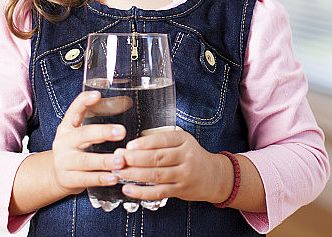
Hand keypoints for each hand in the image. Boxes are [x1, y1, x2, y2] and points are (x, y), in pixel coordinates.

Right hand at [49, 90, 127, 195]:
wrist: (56, 175)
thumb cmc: (75, 149)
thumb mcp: (80, 133)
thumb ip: (97, 121)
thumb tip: (126, 103)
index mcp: (67, 127)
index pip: (73, 111)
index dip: (84, 101)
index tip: (97, 95)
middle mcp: (64, 142)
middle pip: (82, 135)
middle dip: (102, 132)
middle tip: (121, 131)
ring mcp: (64, 162)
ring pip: (85, 161)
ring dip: (104, 161)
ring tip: (121, 160)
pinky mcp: (68, 179)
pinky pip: (86, 179)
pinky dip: (101, 179)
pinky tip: (114, 178)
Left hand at [113, 129, 232, 203]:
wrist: (213, 176)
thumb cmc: (191, 156)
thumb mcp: (181, 141)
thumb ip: (161, 141)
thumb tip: (132, 146)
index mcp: (184, 140)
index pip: (162, 140)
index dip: (144, 143)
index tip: (128, 146)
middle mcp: (186, 156)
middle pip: (157, 158)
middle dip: (134, 158)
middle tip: (118, 158)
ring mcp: (184, 174)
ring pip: (156, 175)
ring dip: (134, 174)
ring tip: (118, 172)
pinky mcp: (181, 190)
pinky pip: (158, 192)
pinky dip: (141, 192)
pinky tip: (128, 189)